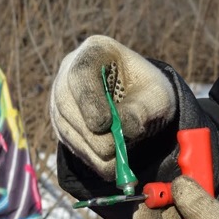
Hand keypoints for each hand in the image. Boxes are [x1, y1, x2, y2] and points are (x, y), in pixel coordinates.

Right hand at [49, 35, 176, 179]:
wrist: (141, 103)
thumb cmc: (149, 92)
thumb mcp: (157, 96)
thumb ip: (142, 109)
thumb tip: (125, 128)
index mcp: (96, 51)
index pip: (80, 72)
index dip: (88, 99)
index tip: (104, 124)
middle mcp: (69, 70)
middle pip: (66, 103)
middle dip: (90, 133)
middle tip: (114, 151)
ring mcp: (61, 97)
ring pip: (66, 126)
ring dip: (91, 149)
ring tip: (118, 162)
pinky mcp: (62, 122)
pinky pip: (69, 143)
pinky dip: (90, 158)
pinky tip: (110, 166)